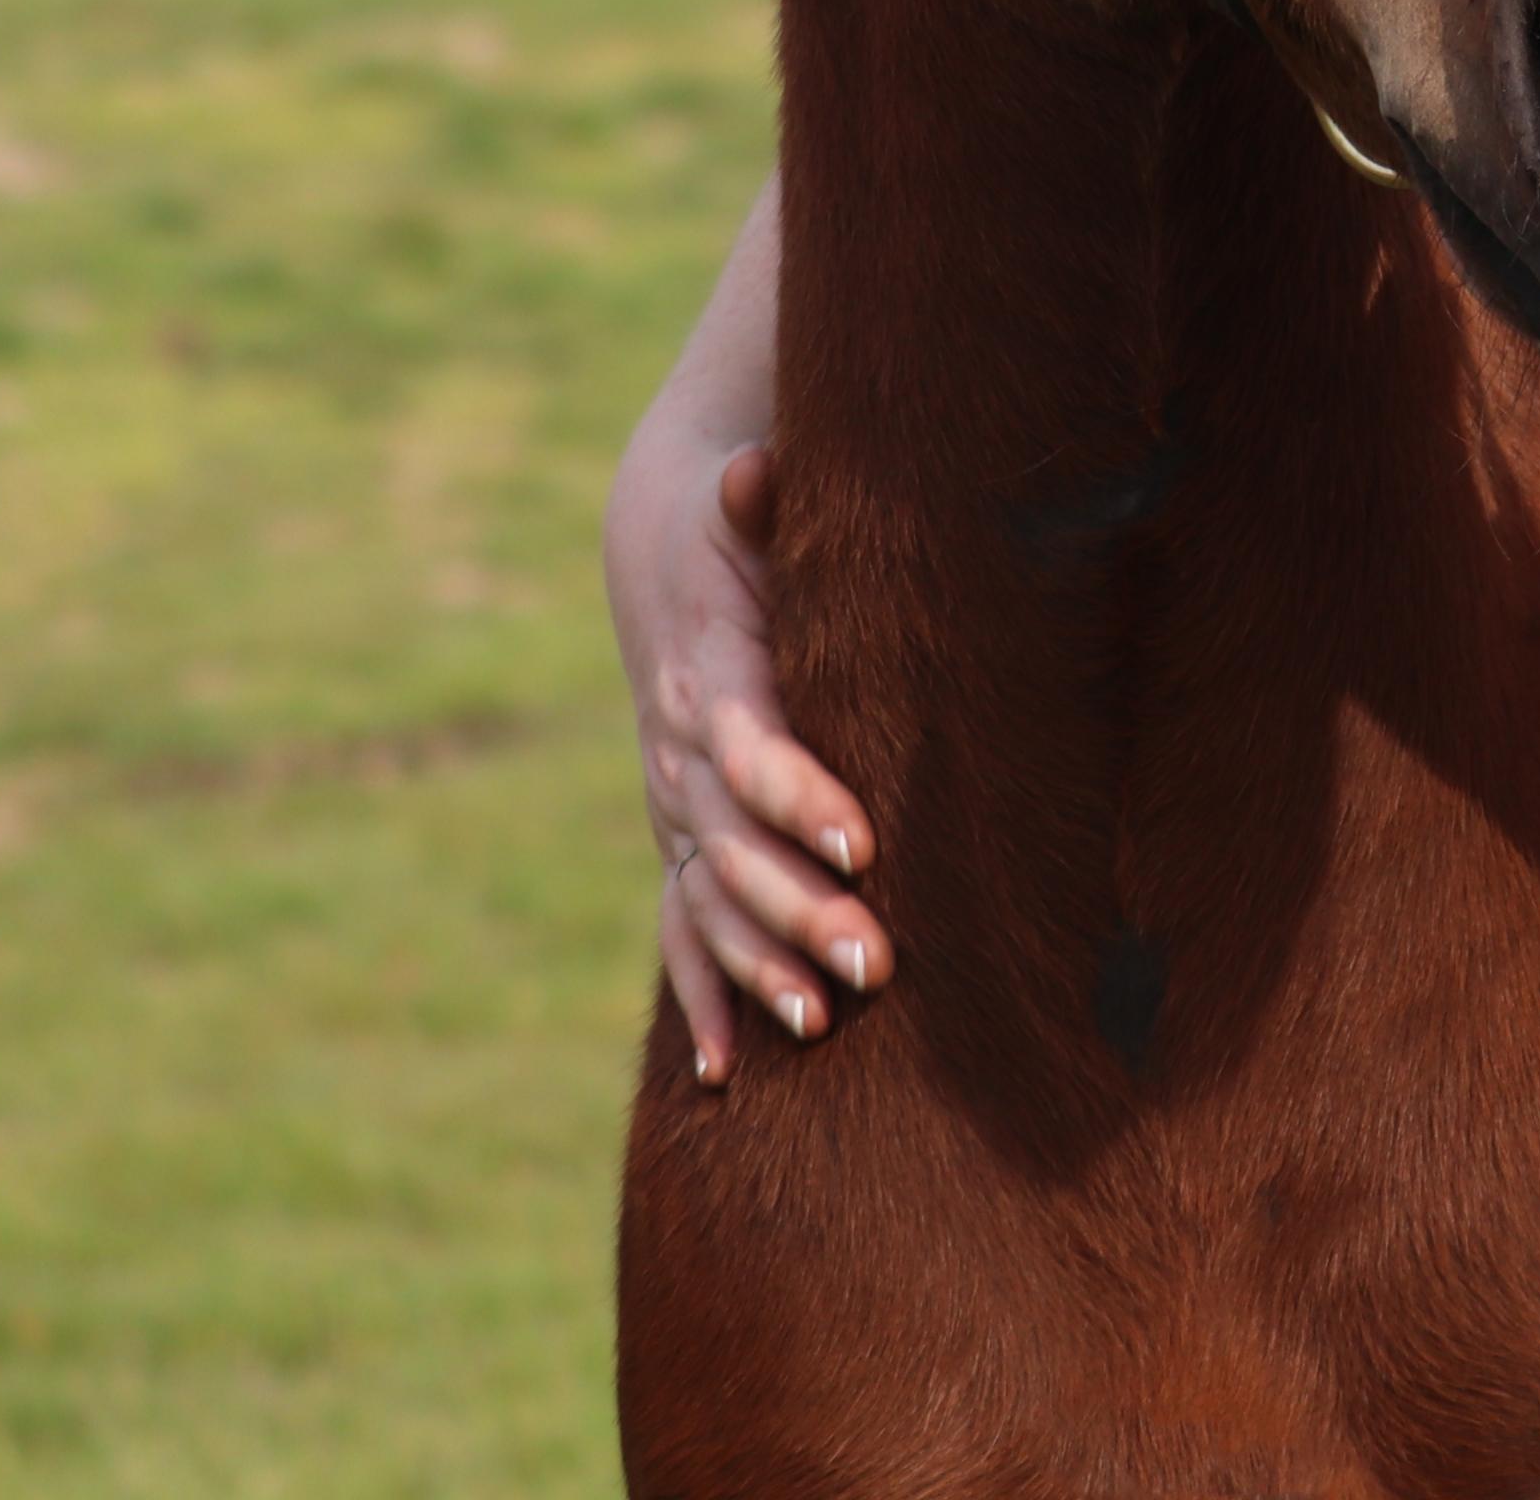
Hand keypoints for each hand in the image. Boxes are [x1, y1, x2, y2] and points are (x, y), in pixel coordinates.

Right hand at [602, 430, 884, 1079]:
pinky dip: (702, 996)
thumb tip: (753, 467)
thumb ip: (760, 502)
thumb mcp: (747, 510)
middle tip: (875, 963)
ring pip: (710, 902)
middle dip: (801, 909)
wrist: (663, 554)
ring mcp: (673, 809)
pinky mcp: (681, 840)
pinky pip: (680, 929)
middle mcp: (678, 757)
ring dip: (762, 966)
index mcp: (707, 678)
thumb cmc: (738, 534)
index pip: (753, 751)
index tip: (863, 844)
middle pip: (736, 849)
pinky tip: (723, 1072)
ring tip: (820, 1023)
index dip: (801, 797)